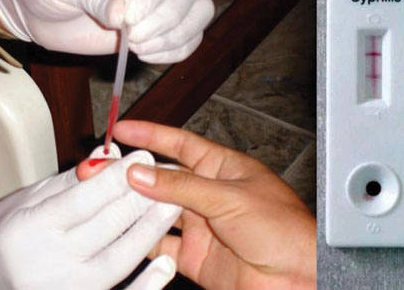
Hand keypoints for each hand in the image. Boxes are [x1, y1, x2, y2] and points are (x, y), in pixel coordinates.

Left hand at [0, 0, 213, 62]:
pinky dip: (175, 51)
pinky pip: (187, 37)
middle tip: (132, 37)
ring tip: (138, 47)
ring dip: (175, 36)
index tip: (129, 18)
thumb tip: (126, 17)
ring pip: (198, 12)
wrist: (32, 1)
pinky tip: (146, 54)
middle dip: (165, 19)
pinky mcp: (157, 23)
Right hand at [0, 150, 180, 289]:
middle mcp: (45, 262)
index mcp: (28, 227)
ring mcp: (62, 288)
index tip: (141, 157)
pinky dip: (146, 286)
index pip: (83, 198)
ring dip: (150, 232)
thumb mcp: (30, 197)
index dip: (117, 177)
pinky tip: (167, 264)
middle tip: (165, 174)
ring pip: (118, 260)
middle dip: (140, 197)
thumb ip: (73, 178)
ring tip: (174, 206)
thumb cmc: (4, 231)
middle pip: (106, 227)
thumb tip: (110, 152)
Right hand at [79, 121, 315, 289]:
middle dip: (133, 174)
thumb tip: (141, 174)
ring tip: (108, 200)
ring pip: (156, 211)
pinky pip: (161, 245)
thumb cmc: (285, 230)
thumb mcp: (229, 198)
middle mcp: (207, 195)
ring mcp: (199, 225)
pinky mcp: (194, 255)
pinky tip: (126, 234)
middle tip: (104, 170)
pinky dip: (142, 242)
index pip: (179, 144)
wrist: (298, 279)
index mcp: (221, 169)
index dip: (150, 134)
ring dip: (134, 206)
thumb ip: (182, 187)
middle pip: (162, 179)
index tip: (123, 129)